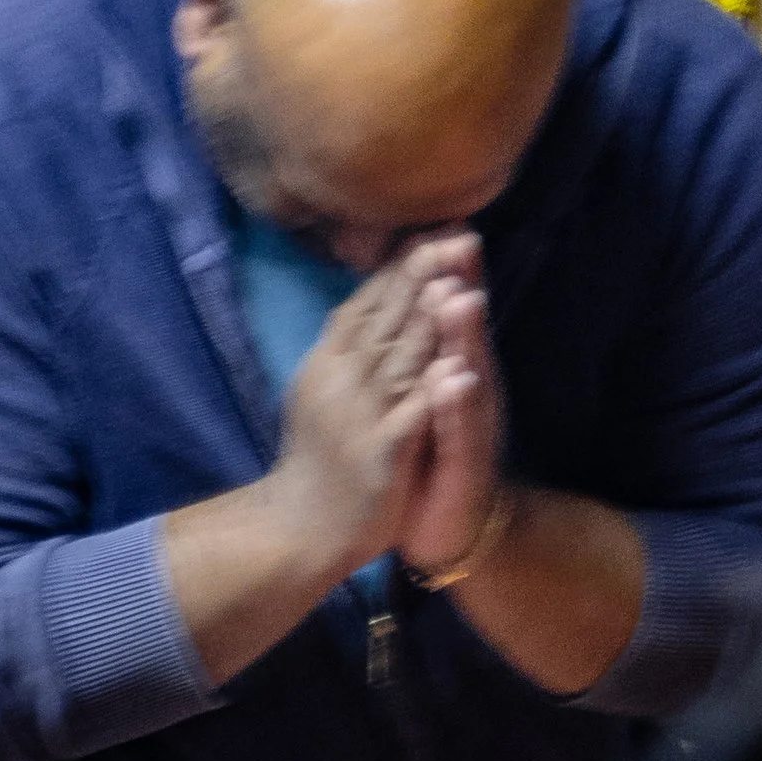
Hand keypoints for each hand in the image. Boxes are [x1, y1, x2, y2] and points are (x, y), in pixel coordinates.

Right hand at [260, 255, 447, 575]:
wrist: (305, 530)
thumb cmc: (323, 458)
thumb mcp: (326, 392)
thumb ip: (349, 347)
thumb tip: (369, 297)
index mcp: (329, 362)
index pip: (366, 303)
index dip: (401, 267)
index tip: (434, 230)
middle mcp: (340, 381)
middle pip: (386, 320)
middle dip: (419, 279)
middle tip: (450, 236)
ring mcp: (360, 416)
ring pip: (401, 359)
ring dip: (429, 322)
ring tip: (454, 284)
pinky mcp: (380, 453)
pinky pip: (412, 415)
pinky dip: (434, 390)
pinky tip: (456, 367)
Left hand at [377, 234, 510, 575]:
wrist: (449, 526)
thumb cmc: (430, 455)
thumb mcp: (417, 396)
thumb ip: (417, 349)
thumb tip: (406, 296)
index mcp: (448, 366)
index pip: (445, 310)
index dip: (441, 270)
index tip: (438, 224)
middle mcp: (468, 385)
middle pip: (464, 328)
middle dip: (460, 285)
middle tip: (458, 242)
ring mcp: (472, 422)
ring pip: (469, 371)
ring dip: (466, 336)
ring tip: (462, 299)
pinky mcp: (467, 460)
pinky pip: (463, 429)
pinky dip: (459, 403)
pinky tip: (459, 380)